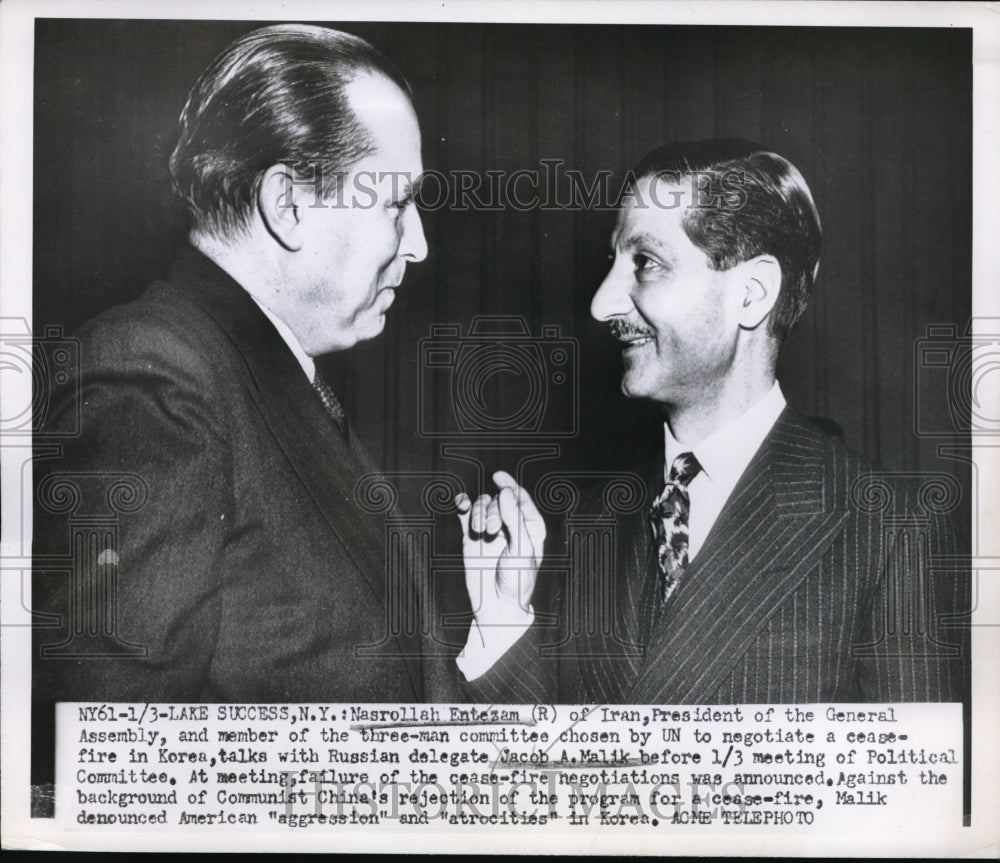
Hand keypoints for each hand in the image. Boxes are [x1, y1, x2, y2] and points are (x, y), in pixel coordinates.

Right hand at [455, 470, 545, 626]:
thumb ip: (514, 520)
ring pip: (482, 505)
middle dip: (492, 510)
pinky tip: (462, 504)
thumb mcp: (522, 550)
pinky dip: (464, 505)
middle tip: (491, 531)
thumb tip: (506, 492)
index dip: (509, 485)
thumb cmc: (518, 581)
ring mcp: (490, 530)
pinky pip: (466, 514)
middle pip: (498, 501)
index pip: (520, 498)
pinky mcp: (472, 537)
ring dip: (478, 512)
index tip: (498, 477)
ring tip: (479, 532)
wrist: (498, 607)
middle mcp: (510, 525)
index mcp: (530, 527)